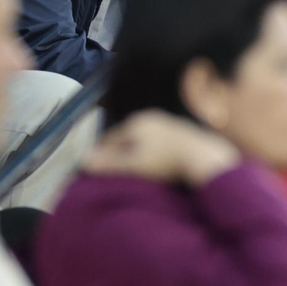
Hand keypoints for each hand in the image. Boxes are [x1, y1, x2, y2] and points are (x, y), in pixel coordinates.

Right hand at [85, 110, 240, 186]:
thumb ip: (109, 162)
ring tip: (133, 168)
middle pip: (127, 136)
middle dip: (119, 150)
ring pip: (144, 138)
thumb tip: (83, 161)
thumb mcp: (134, 164)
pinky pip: (159, 142)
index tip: (96, 166)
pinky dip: (153, 151)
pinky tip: (156, 163)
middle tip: (113, 168)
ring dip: (137, 151)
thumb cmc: (165, 161)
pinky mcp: (182, 131)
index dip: (102, 153)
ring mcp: (167, 122)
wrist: (203, 156)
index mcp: (136, 122)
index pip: (110, 138)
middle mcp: (150, 117)